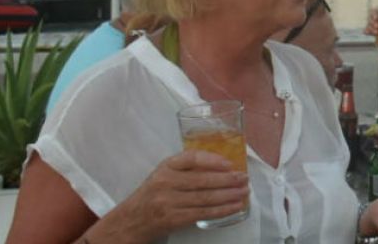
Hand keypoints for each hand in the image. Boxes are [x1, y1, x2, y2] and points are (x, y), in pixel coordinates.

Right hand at [104, 150, 248, 241]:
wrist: (132, 219)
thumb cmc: (155, 193)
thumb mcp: (165, 173)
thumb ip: (187, 167)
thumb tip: (224, 164)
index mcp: (166, 166)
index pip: (191, 158)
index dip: (213, 160)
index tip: (230, 163)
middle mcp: (165, 182)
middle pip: (202, 180)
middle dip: (228, 180)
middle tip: (244, 178)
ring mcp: (168, 202)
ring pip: (205, 198)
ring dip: (229, 195)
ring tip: (244, 192)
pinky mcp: (173, 219)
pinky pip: (203, 213)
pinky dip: (222, 210)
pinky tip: (235, 206)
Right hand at [364, 9, 377, 36]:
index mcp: (377, 13)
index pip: (373, 11)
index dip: (374, 14)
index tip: (376, 18)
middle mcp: (372, 18)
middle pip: (370, 19)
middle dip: (372, 22)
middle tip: (377, 26)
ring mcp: (370, 24)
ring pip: (368, 25)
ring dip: (371, 28)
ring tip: (376, 32)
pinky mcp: (369, 30)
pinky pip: (365, 30)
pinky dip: (365, 31)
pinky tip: (367, 33)